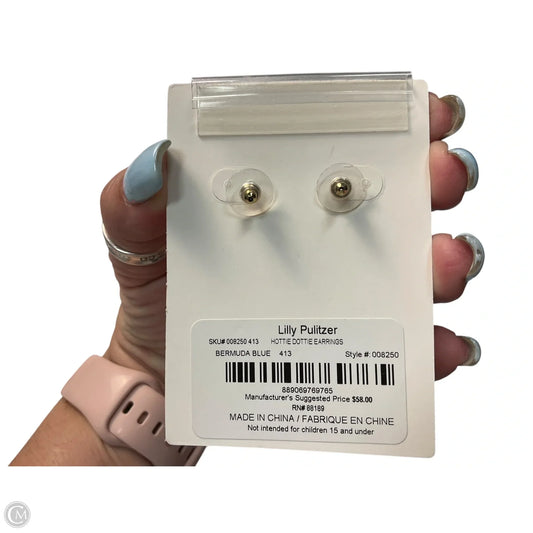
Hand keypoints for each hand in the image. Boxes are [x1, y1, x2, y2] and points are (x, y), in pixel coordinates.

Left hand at [100, 93, 481, 382]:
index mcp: (284, 196)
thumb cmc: (159, 300)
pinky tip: (436, 348)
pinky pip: (406, 347)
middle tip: (438, 181)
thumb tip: (155, 165)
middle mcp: (326, 237)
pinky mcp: (354, 346)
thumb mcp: (136, 243)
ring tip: (439, 269)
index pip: (346, 145)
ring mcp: (347, 291)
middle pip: (403, 198)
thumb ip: (132, 204)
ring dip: (444, 262)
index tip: (426, 117)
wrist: (166, 374)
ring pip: (420, 267)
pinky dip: (432, 346)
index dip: (396, 124)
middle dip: (435, 179)